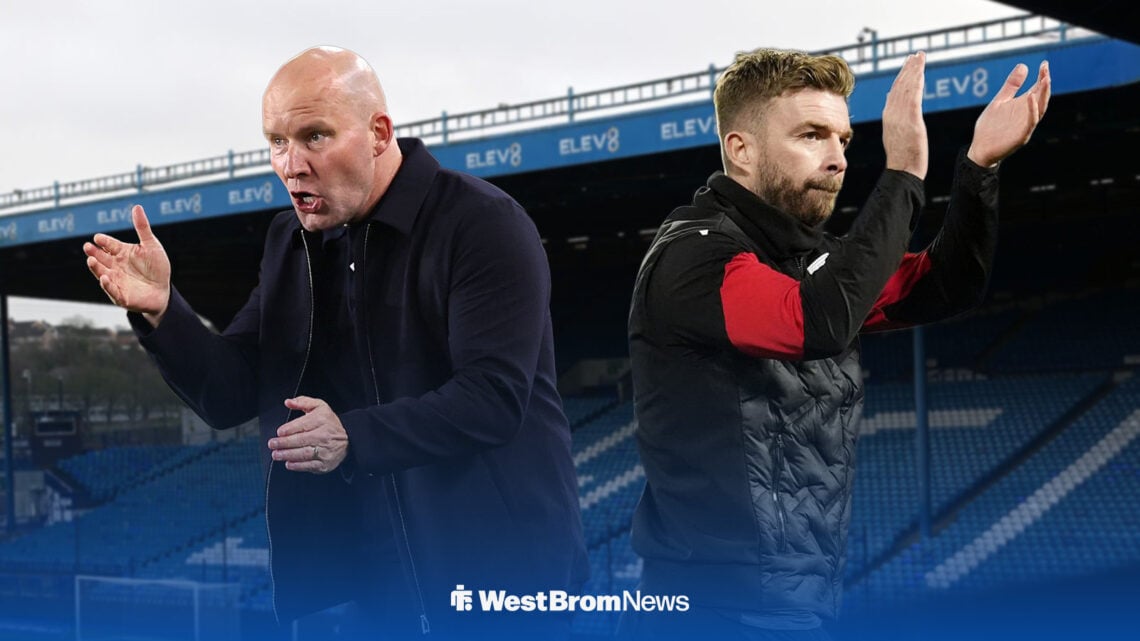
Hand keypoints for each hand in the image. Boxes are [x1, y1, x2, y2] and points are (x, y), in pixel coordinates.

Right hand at [83, 205, 170, 326]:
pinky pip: (112, 291)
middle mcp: (116, 266)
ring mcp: (116, 281)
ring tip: (91, 260)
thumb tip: (137, 206)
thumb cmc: (157, 268)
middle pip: (101, 258)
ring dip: (96, 267)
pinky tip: (104, 278)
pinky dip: (107, 285)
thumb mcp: (151, 245)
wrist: (164, 291)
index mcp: (122, 253)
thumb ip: (142, 227)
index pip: (110, 245)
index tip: (98, 237)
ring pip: (102, 273)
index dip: (104, 241)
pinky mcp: (121, 295)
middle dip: (94, 253)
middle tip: (87, 246)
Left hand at [269, 396, 349, 473]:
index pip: (303, 425)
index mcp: (322, 420)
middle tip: (272, 444)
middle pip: (301, 440)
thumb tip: (288, 402)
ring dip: (288, 455)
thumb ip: (303, 402)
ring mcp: (325, 451)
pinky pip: (309, 465)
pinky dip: (297, 465)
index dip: (289, 429)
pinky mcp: (325, 463)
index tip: (279, 432)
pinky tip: (288, 463)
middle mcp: (324, 436)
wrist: (348, 440)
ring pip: (304, 453)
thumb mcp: (319, 407)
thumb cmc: (329, 423)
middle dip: (284, 443)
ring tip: (276, 454)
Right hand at [882, 51, 928, 179]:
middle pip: (899, 86)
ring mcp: (900, 116)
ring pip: (906, 87)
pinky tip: (921, 71)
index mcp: (888, 118)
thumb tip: (900, 117)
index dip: (901, 77)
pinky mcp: (911, 119)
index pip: (894, 93)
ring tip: (919, 57)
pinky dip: (916, 81)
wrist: (903, 171)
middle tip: (915, 55)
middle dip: (908, 69)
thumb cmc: (903, 160)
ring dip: (913, 70)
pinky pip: (913, 95)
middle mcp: (892, 114)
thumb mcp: (897, 138)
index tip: (908, 65)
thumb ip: (898, 124)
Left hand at [967, 60, 1050, 166]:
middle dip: (1045, 83)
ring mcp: (1026, 126)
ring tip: (1045, 79)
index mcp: (1024, 106)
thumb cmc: (991, 126)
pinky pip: (1030, 122)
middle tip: (1046, 69)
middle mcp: (1028, 114)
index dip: (1042, 77)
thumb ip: (1011, 85)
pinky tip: (1029, 96)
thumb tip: (1023, 65)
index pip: (1037, 89)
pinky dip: (1032, 110)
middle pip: (1041, 97)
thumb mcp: (1000, 101)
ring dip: (1043, 94)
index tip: (1044, 64)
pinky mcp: (1021, 136)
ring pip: (1040, 109)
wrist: (980, 149)